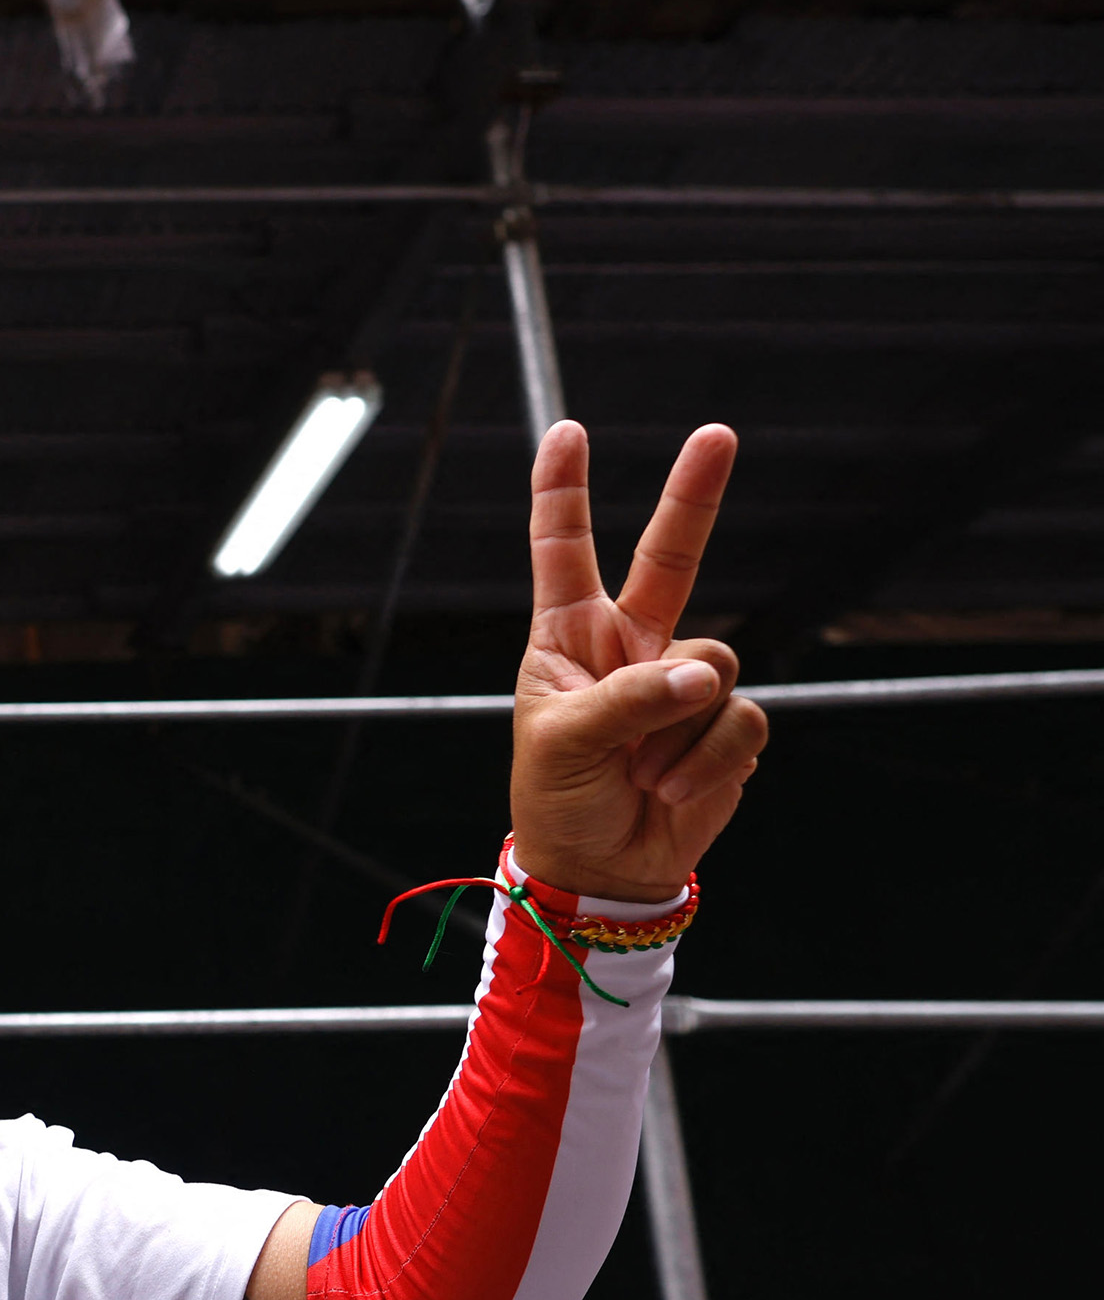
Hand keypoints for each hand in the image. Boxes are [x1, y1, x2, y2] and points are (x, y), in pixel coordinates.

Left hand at [510, 421, 768, 902]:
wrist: (602, 867)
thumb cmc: (559, 798)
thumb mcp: (565, 745)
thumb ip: (627, 702)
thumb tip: (702, 679)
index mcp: (569, 638)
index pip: (565, 553)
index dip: (564, 494)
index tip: (567, 432)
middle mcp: (630, 647)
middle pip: (671, 558)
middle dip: (695, 496)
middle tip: (718, 432)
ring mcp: (682, 683)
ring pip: (713, 666)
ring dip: (677, 731)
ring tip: (640, 772)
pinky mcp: (725, 725)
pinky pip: (739, 722)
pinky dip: (706, 762)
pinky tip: (673, 790)